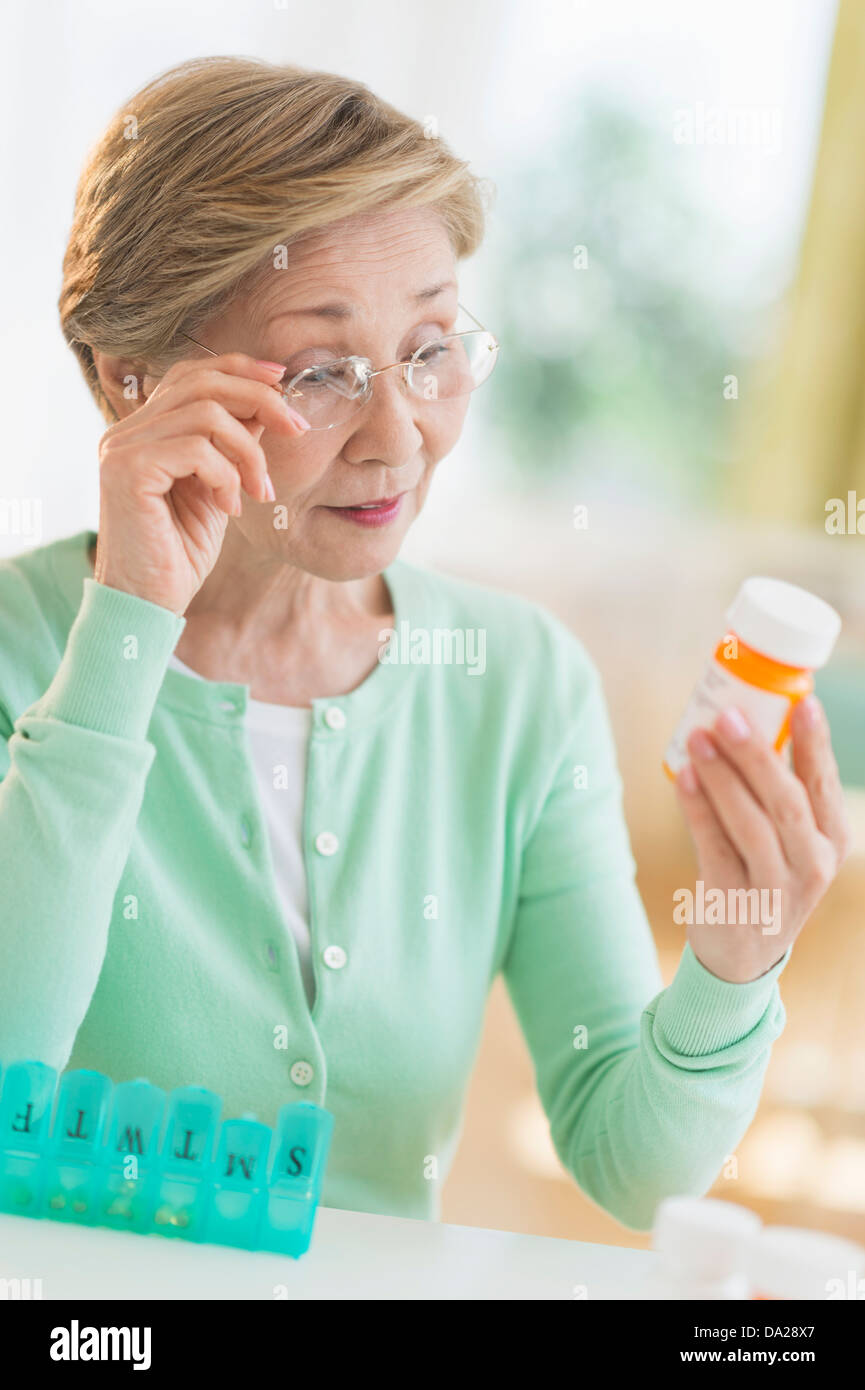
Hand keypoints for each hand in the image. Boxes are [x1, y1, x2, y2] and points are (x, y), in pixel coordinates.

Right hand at [94, 353, 308, 613]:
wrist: (147, 605)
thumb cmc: (179, 553)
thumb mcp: (217, 489)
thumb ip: (231, 446)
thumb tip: (266, 407)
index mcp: (143, 431)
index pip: (191, 374)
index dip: (239, 369)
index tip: (282, 381)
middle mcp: (125, 432)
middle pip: (202, 383)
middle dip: (260, 400)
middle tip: (296, 430)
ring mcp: (121, 449)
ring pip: (206, 414)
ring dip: (249, 451)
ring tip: (259, 490)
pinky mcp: (127, 471)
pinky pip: (197, 449)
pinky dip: (227, 475)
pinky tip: (230, 508)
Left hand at [675, 697, 850, 982]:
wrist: (742, 956)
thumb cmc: (763, 875)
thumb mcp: (789, 841)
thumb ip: (776, 792)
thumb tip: (745, 719)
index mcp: (832, 840)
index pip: (824, 785)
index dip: (815, 742)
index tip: (803, 701)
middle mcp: (812, 865)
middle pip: (786, 801)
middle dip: (757, 754)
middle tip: (728, 715)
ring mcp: (774, 888)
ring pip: (750, 824)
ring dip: (722, 776)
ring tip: (698, 737)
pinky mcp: (733, 902)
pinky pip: (714, 847)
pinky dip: (698, 809)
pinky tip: (682, 777)